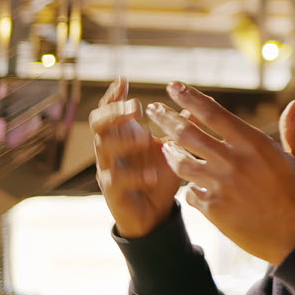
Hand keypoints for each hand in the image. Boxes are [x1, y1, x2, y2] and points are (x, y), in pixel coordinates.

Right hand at [90, 78, 181, 237]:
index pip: (110, 109)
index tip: (124, 81)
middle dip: (114, 112)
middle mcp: (111, 149)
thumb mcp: (172, 149)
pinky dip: (134, 175)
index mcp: (123, 134)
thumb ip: (180, 128)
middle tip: (136, 108)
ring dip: (124, 140)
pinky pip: (116, 180)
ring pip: (103, 148)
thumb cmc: (160, 175)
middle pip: (98, 123)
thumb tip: (196, 104)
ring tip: (145, 138)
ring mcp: (109, 170)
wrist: (154, 214)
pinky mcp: (113, 192)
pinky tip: (151, 174)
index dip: (114, 95)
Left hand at [146, 82, 294, 265]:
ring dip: (169, 152)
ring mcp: (220, 187)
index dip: (190, 98)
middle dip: (166, 119)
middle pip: (188, 134)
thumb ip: (294, 130)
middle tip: (152, 109)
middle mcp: (232, 162)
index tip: (174, 86)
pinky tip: (187, 183)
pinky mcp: (214, 211)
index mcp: (254, 144)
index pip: (212, 113)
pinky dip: (187, 186)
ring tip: (162, 145)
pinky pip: (190, 193)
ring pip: (181, 164)